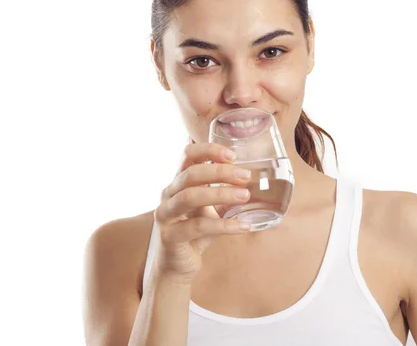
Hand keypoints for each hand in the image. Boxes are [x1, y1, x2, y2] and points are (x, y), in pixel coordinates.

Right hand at [152, 142, 251, 280]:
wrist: (176, 267)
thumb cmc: (195, 232)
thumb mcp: (209, 207)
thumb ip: (222, 191)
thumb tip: (251, 177)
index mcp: (178, 182)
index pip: (188, 155)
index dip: (208, 150)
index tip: (233, 155)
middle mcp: (168, 195)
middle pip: (190, 174)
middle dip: (220, 172)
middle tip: (245, 176)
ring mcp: (166, 215)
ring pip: (190, 197)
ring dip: (220, 194)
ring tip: (244, 196)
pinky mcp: (170, 237)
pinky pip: (198, 227)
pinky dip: (223, 225)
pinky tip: (243, 227)